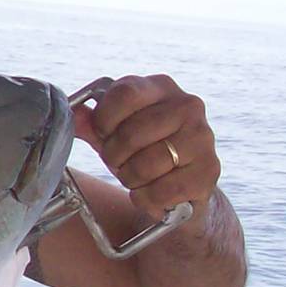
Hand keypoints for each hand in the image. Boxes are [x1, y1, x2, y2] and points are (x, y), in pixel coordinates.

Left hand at [72, 74, 220, 219]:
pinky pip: (162, 191)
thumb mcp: (112, 133)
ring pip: (146, 165)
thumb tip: (74, 115)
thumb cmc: (142, 151)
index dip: (104, 120)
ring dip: (131, 180)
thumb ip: (91, 123)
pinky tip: (152, 194)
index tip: (104, 134)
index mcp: (160, 87)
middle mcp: (187, 105)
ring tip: (137, 178)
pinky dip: (148, 199)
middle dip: (114, 157)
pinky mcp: (210, 170)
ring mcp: (203, 136)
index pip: (124, 94)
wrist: (180, 187)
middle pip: (131, 133)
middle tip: (119, 163)